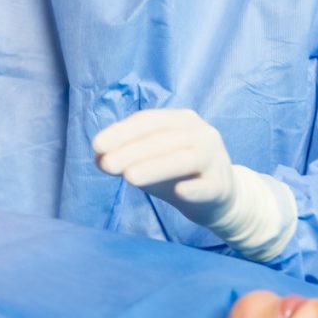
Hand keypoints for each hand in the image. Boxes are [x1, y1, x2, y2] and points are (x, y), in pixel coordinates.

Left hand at [92, 108, 234, 213]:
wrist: (219, 198)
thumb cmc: (179, 174)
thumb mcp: (149, 163)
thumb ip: (125, 158)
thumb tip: (97, 158)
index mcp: (182, 120)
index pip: (148, 121)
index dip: (122, 132)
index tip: (96, 146)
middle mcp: (201, 133)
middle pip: (163, 139)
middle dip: (131, 150)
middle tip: (106, 164)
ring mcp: (214, 158)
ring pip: (184, 159)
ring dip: (155, 167)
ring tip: (129, 178)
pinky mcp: (221, 186)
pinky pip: (208, 186)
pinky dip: (194, 188)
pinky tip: (179, 192)